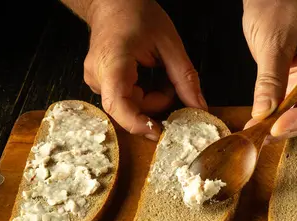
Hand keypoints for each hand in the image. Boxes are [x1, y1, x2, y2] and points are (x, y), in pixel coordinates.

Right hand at [82, 0, 206, 139]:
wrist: (113, 2)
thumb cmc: (137, 15)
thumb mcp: (169, 44)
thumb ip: (185, 78)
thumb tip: (199, 107)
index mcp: (112, 63)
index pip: (118, 104)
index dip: (138, 124)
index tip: (160, 131)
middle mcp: (98, 76)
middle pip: (128, 109)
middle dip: (156, 105)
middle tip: (173, 88)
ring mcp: (96, 81)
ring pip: (129, 107)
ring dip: (152, 100)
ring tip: (163, 79)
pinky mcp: (101, 84)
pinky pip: (125, 101)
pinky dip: (144, 96)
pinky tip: (151, 80)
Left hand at [242, 0, 296, 141]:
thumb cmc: (277, 5)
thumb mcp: (272, 42)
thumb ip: (270, 79)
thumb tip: (264, 113)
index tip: (276, 128)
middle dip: (288, 126)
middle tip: (262, 137)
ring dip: (281, 126)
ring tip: (258, 134)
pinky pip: (292, 107)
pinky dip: (277, 118)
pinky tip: (260, 125)